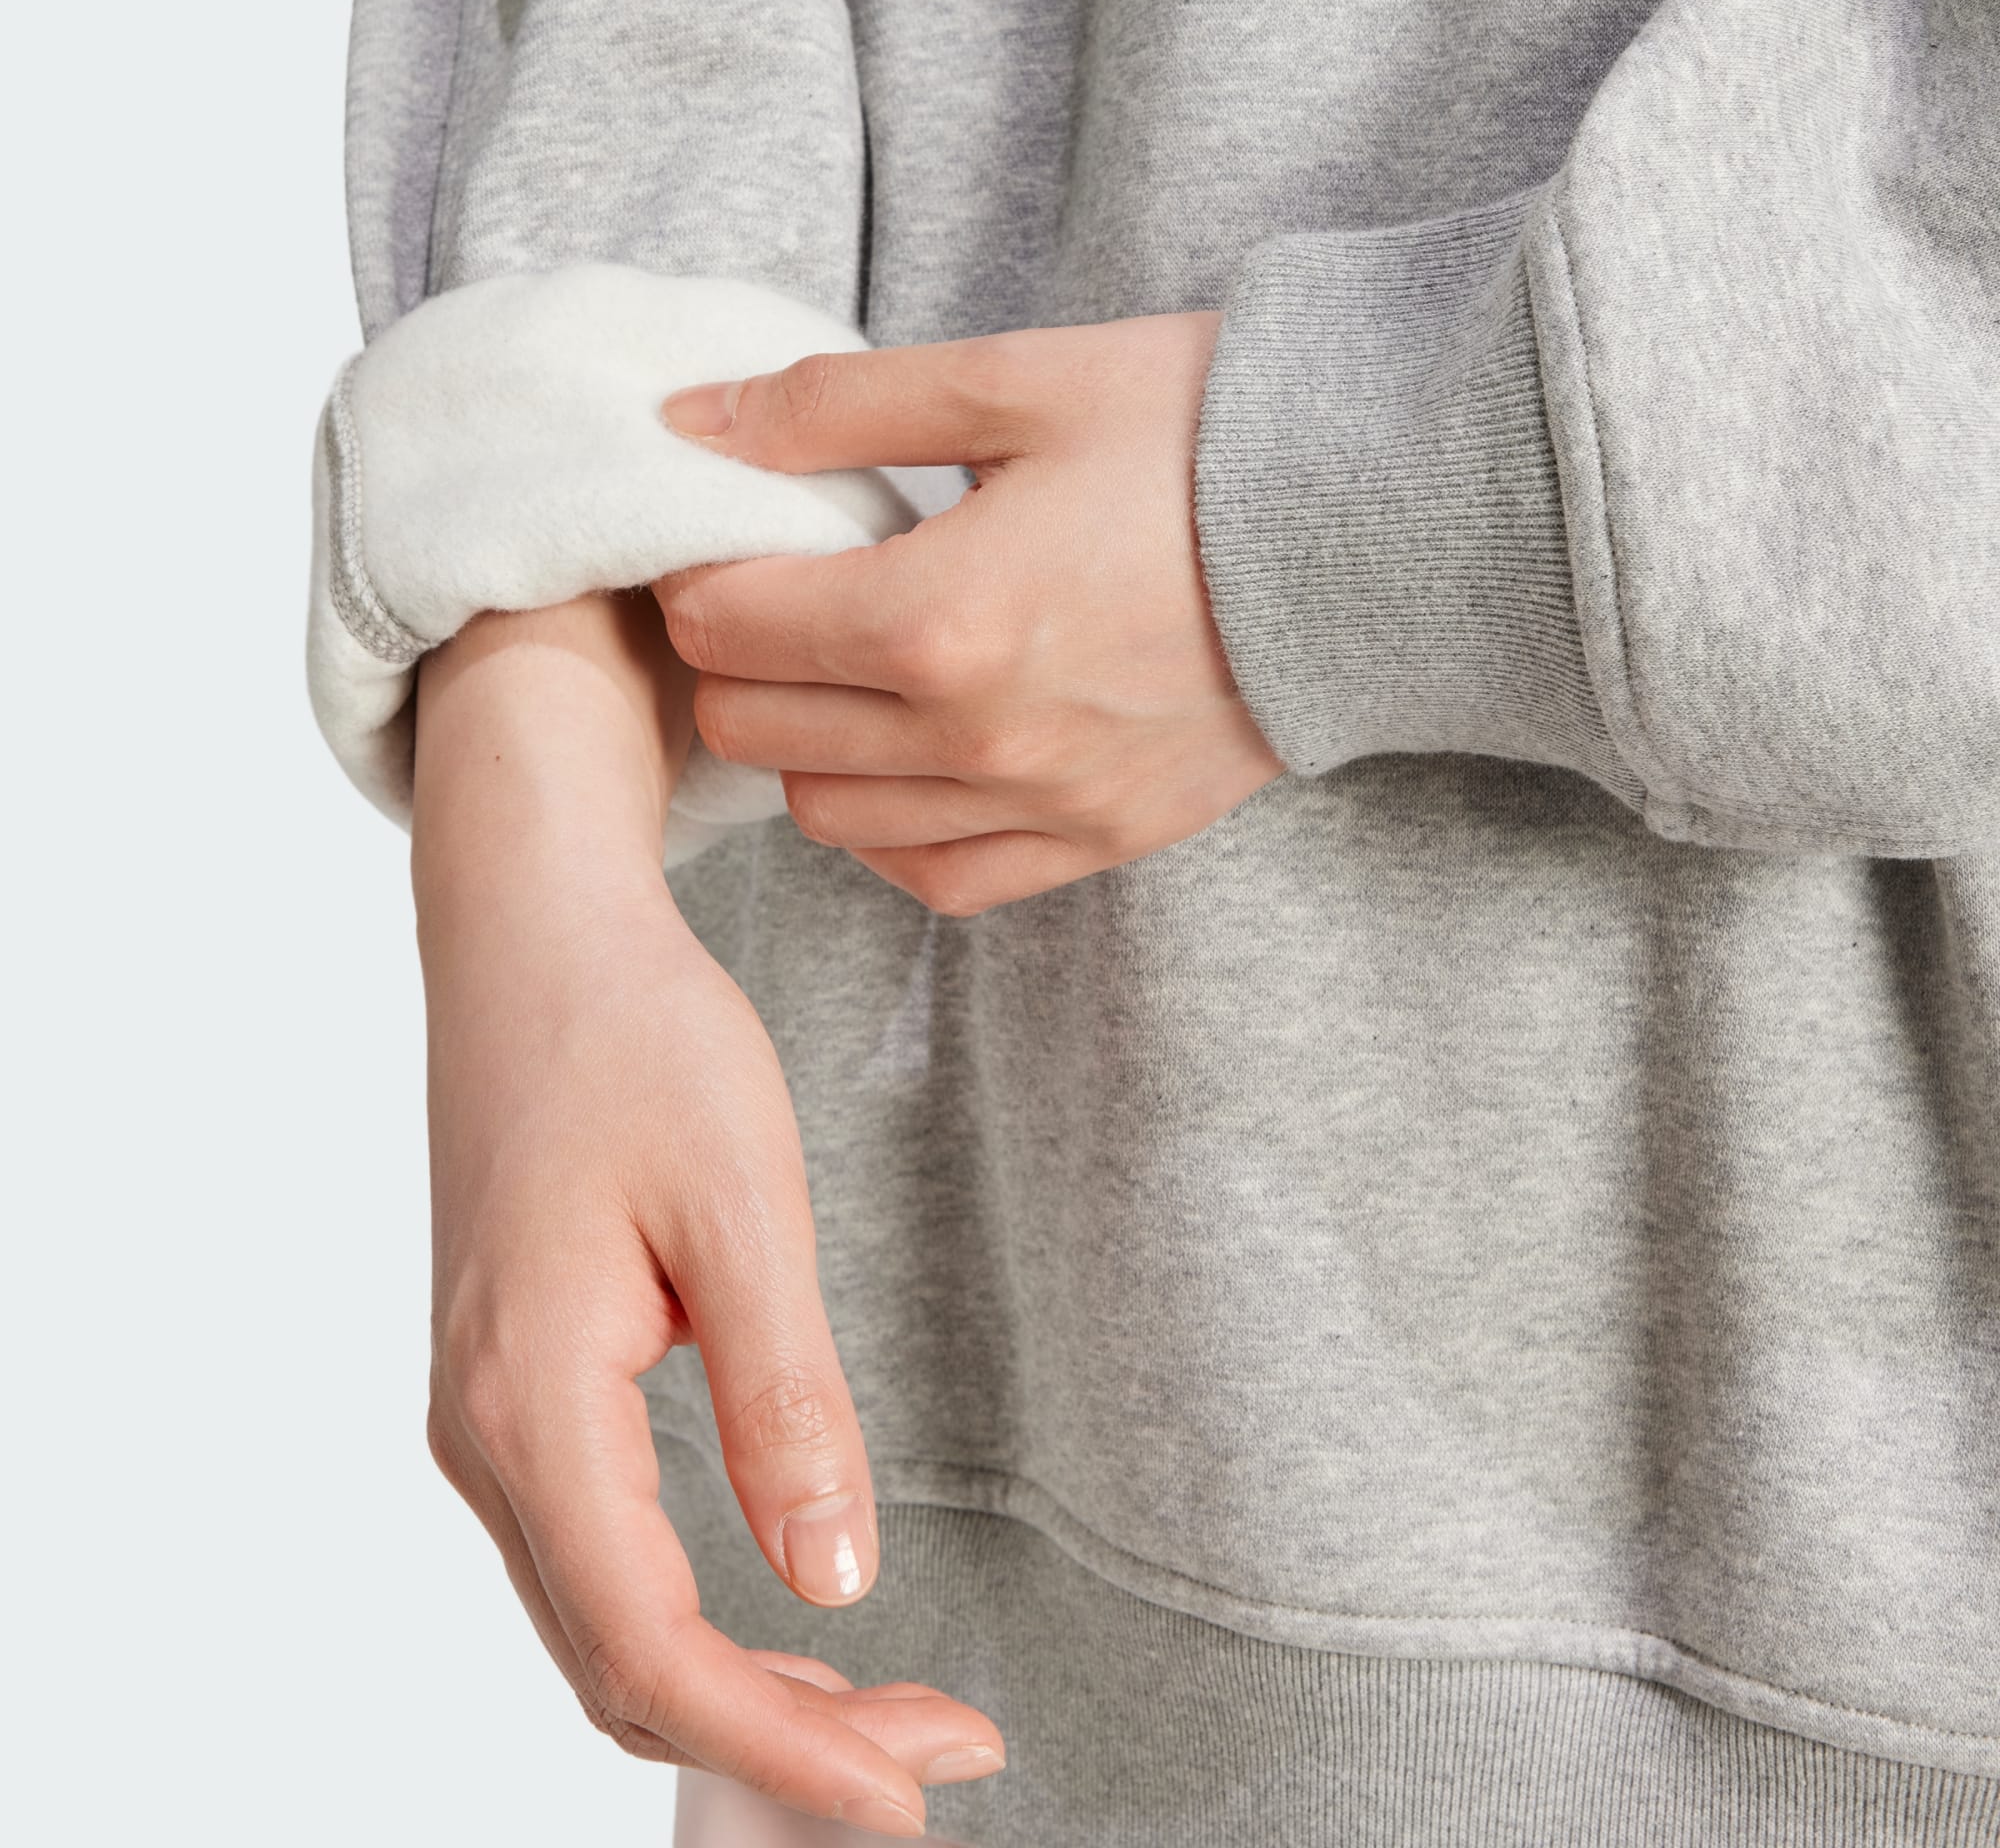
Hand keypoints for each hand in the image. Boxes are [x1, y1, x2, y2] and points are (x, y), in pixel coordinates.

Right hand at [411, 596, 1004, 1837]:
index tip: (916, 1790)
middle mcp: (488, 1438)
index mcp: (530, 1401)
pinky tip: (791, 1620)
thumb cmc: (637, 1039)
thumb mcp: (739, 1204)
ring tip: (892, 1708)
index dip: (781, 1746)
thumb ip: (785, 1399)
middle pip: (622, 1666)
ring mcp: (494, 1420)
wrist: (537, 939)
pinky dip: (697, 1625)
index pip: (650, 1645)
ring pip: (606, 1627)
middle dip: (781, 1740)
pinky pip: (600, 1559)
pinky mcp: (522, 1390)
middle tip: (947, 1745)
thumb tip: (836, 1581)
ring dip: (743, 1691)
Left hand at [652, 311, 1283, 915]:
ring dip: (807, 744)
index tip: (732, 535)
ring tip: (850, 669)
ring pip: (827, 818)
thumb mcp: (1015, 381)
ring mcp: (1039, 805)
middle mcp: (975, 737)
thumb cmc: (1200, 436)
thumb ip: (832, 406)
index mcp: (938, 615)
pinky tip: (913, 755)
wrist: (1373, 529)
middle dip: (737, 658)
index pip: (723, 628)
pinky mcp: (1095, 839)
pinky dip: (893, 827)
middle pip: (755, 732)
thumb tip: (690, 426)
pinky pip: (936, 877)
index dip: (697, 573)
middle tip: (781, 594)